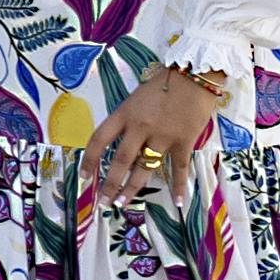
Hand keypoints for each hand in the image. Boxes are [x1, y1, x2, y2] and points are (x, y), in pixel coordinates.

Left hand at [88, 63, 226, 208]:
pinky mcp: (183, 141)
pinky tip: (178, 201)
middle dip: (110, 184)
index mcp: (124, 113)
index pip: (99, 139)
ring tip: (123, 204)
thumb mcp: (136, 99)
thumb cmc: (164, 84)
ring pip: (144, 169)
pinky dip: (178, 186)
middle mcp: (140, 127)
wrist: (195, 76)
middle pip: (121, 161)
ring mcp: (162, 136)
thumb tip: (119, 145)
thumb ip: (128, 120)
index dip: (90, 161)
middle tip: (103, 203)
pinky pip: (179, 168)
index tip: (84, 177)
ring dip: (133, 189)